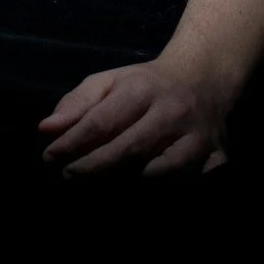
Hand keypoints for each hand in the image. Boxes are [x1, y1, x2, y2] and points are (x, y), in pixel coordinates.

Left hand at [39, 54, 232, 178]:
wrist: (204, 77)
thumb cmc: (146, 85)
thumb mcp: (110, 82)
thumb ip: (77, 104)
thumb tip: (46, 129)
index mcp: (142, 90)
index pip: (101, 122)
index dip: (71, 144)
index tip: (49, 157)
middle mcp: (172, 112)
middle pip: (129, 148)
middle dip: (93, 167)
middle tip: (69, 176)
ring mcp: (198, 137)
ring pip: (162, 170)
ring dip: (132, 181)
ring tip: (108, 184)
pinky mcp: (217, 157)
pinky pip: (194, 181)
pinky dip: (173, 186)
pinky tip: (150, 184)